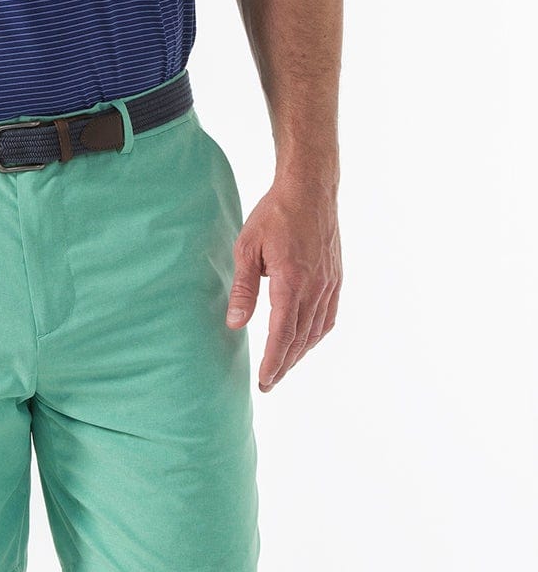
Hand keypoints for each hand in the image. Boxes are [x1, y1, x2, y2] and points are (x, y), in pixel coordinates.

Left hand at [225, 179, 341, 390]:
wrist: (310, 188)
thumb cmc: (274, 214)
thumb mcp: (247, 248)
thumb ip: (243, 289)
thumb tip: (235, 324)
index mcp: (292, 280)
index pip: (282, 333)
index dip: (274, 361)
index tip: (265, 381)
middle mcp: (315, 286)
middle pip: (300, 338)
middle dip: (284, 364)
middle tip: (269, 384)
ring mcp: (329, 283)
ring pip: (316, 330)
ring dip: (300, 353)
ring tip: (284, 368)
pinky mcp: (336, 277)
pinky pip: (329, 316)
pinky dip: (316, 335)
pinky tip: (306, 342)